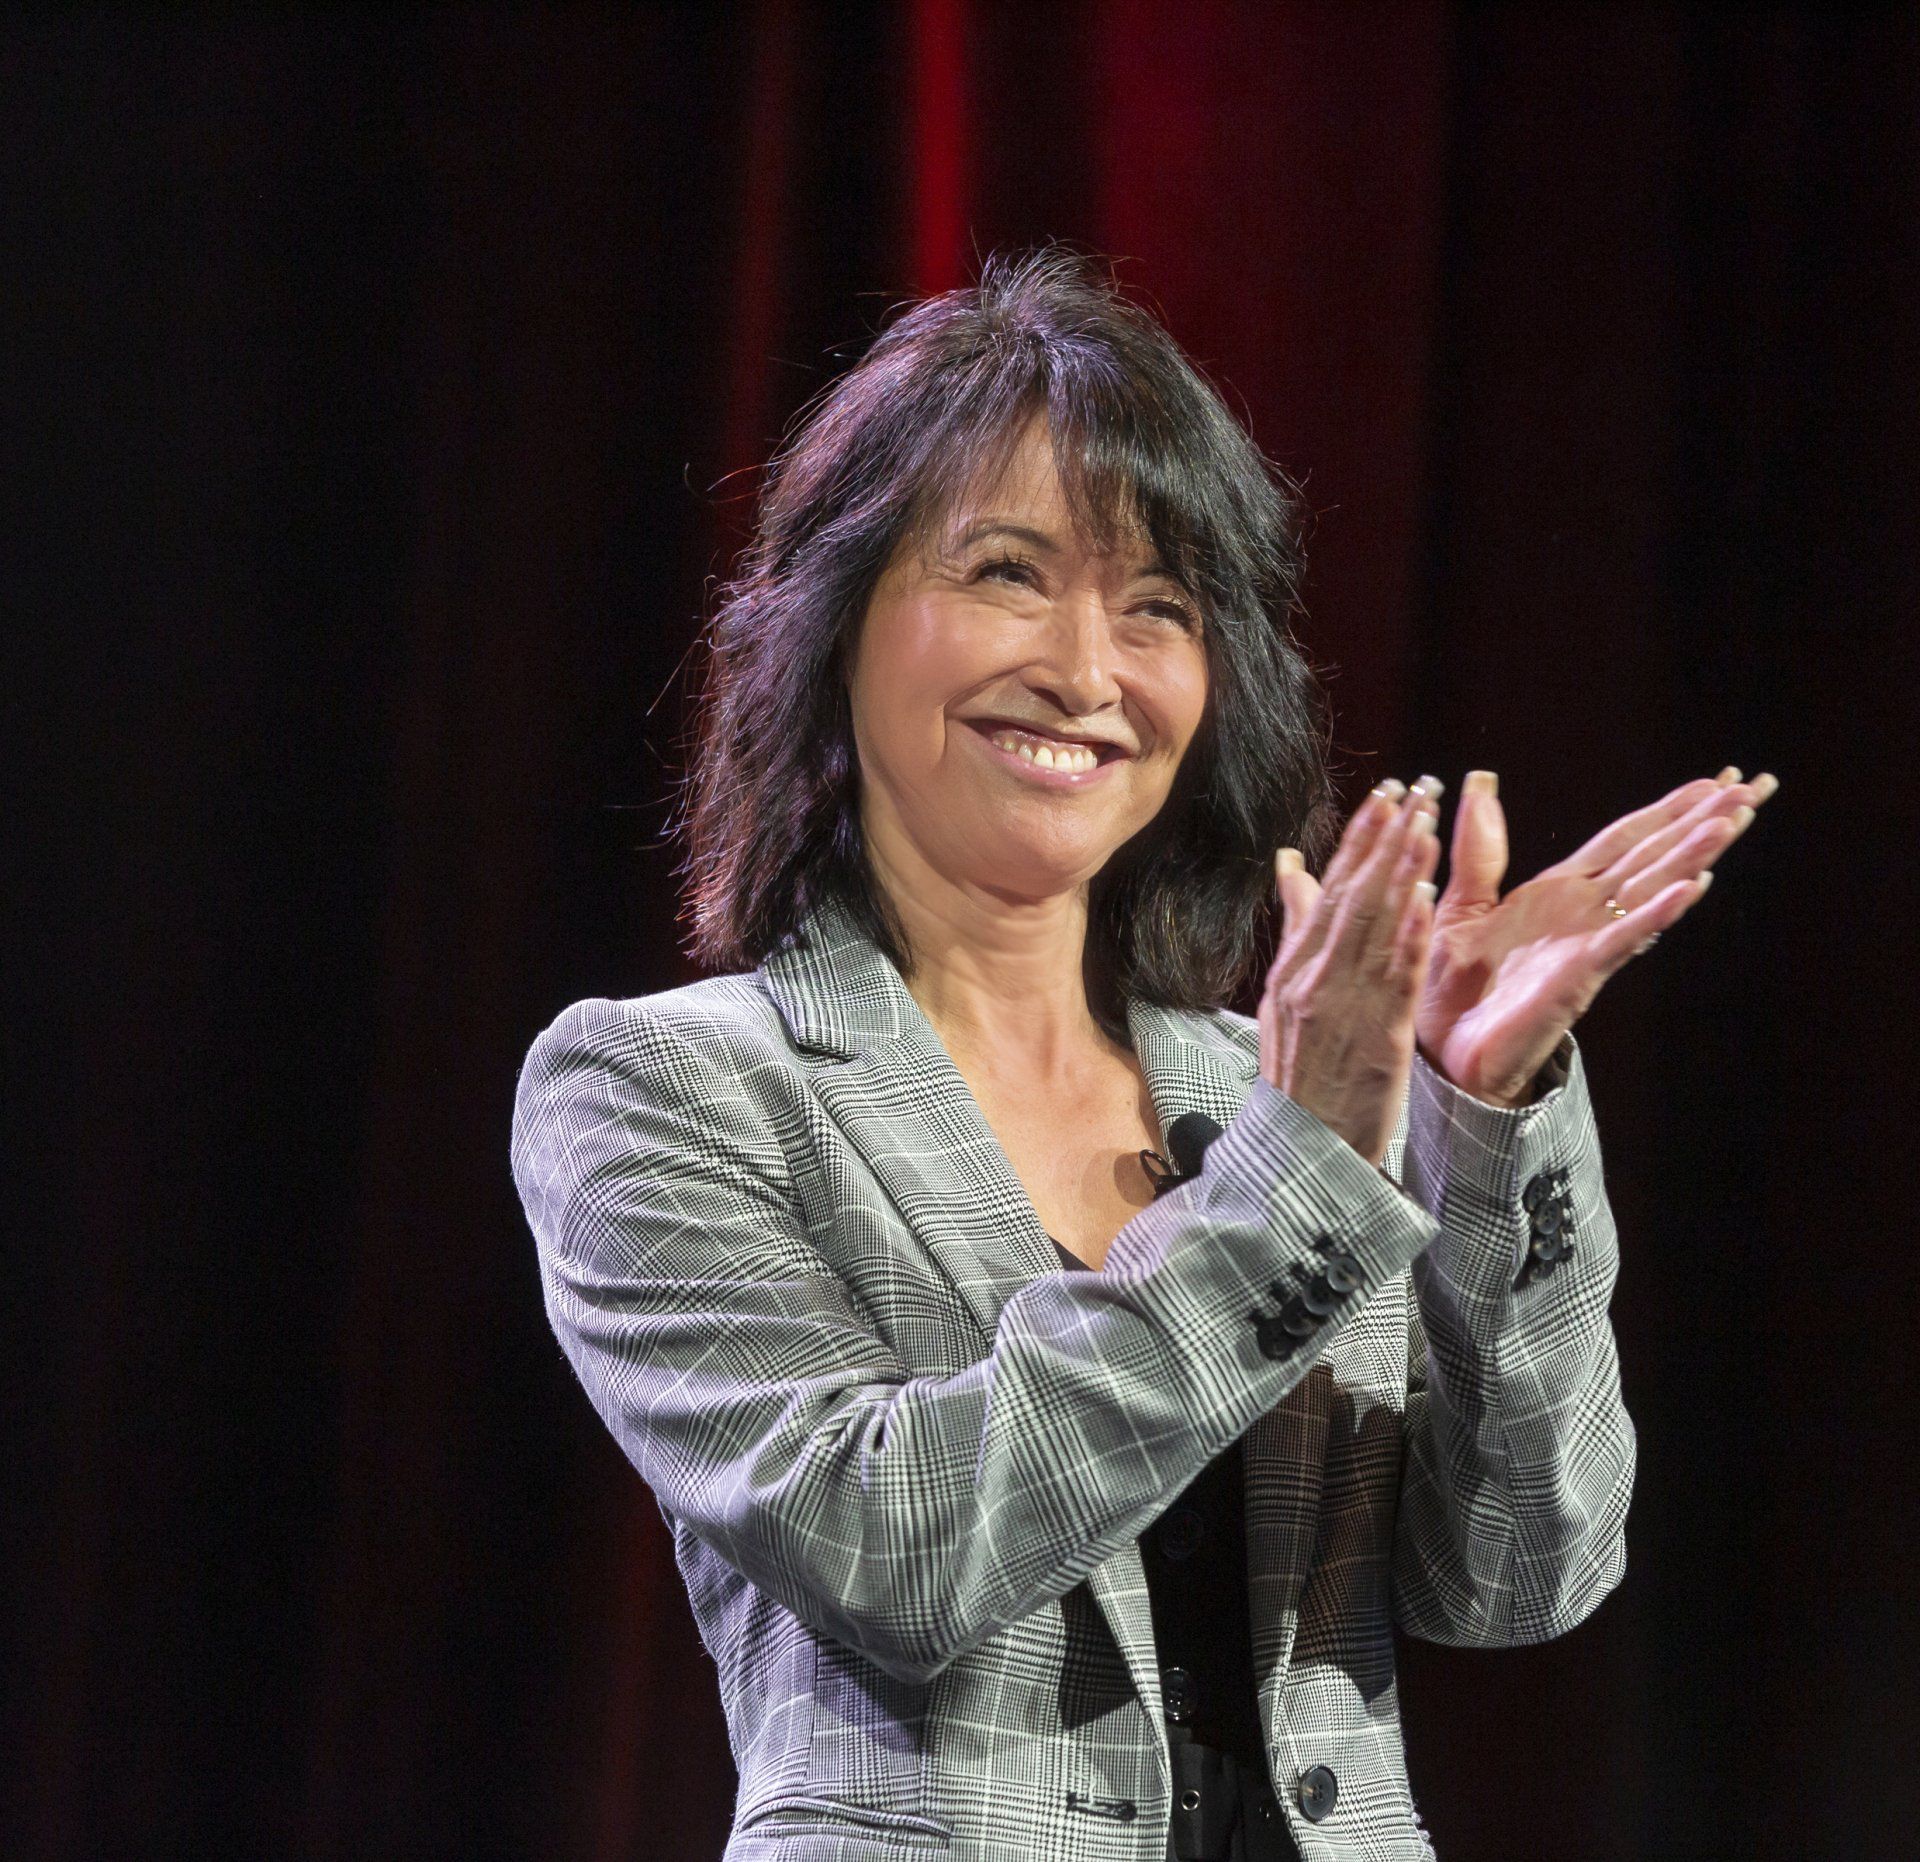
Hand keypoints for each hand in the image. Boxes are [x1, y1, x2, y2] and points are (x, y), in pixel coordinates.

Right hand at [1262, 778, 1442, 1164]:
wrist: (1303, 1148)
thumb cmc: (1300, 1070)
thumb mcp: (1284, 994)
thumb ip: (1295, 926)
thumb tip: (1289, 863)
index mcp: (1294, 967)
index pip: (1329, 889)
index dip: (1358, 839)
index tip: (1384, 795)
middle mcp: (1315, 979)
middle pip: (1354, 899)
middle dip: (1384, 842)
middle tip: (1414, 791)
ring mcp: (1344, 1008)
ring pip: (1376, 931)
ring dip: (1401, 876)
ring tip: (1426, 829)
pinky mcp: (1377, 1038)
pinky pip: (1394, 980)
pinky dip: (1407, 939)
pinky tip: (1424, 902)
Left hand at [1418, 765, 1779, 1105]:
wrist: (1446, 1052)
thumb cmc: (1453, 987)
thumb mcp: (1460, 904)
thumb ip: (1478, 849)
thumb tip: (1479, 781)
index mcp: (1558, 891)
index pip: (1626, 838)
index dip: (1670, 807)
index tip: (1718, 777)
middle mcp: (1584, 912)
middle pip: (1653, 854)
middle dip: (1703, 820)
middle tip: (1754, 785)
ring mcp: (1588, 943)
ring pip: (1651, 888)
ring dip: (1692, 853)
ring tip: (1733, 818)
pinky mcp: (1579, 975)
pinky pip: (1624, 938)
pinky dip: (1657, 911)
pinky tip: (1691, 886)